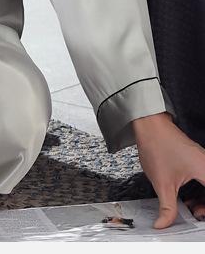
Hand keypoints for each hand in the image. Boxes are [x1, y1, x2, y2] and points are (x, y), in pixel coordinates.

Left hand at [133, 113, 204, 228]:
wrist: (149, 124)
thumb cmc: (157, 146)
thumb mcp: (162, 183)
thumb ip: (167, 208)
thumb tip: (164, 224)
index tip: (199, 217)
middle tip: (196, 215)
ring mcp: (203, 162)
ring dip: (204, 202)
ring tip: (190, 209)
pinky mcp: (197, 161)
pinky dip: (200, 193)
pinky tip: (187, 199)